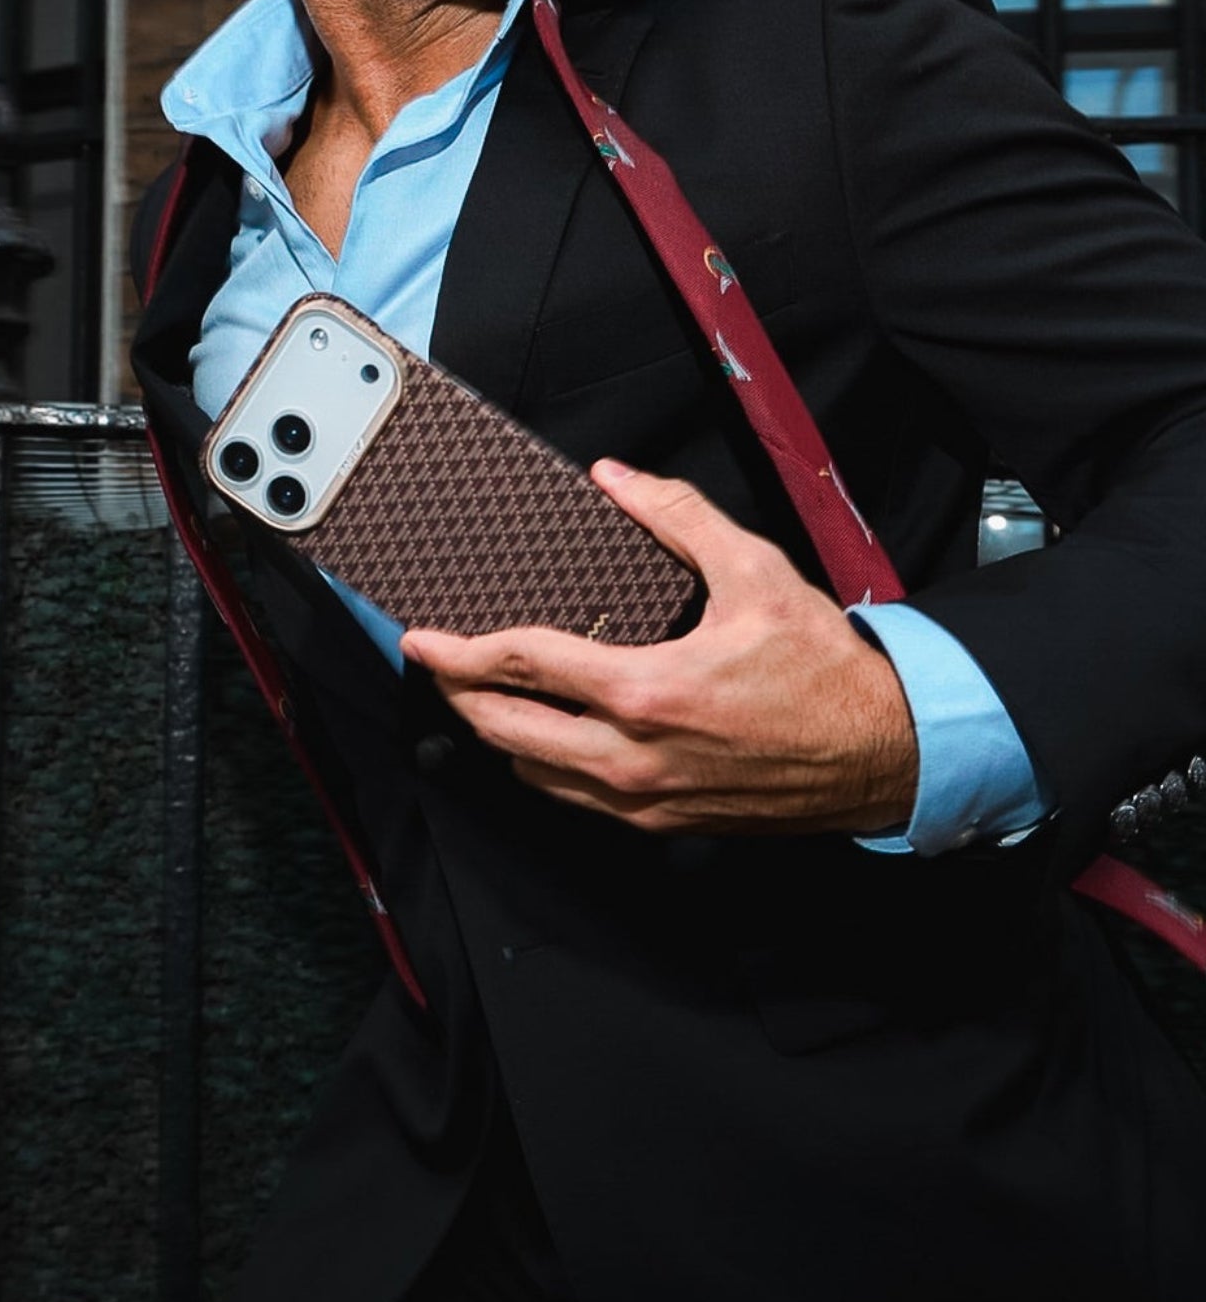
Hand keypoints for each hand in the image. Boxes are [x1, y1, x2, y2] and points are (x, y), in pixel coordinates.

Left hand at [400, 459, 918, 836]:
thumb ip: (679, 519)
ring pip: (530, 772)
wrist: (880, 755)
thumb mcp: (755, 573)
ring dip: (494, 733)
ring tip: (483, 695)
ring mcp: (640, 799)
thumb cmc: (824, 673)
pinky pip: (572, 798)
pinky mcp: (658, 822)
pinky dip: (540, 764)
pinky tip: (543, 736)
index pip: (520, 668)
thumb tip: (617, 479)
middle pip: (503, 731)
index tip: (422, 638)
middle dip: (456, 695)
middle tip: (439, 666)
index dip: (457, 652)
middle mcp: (631, 757)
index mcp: (644, 693)